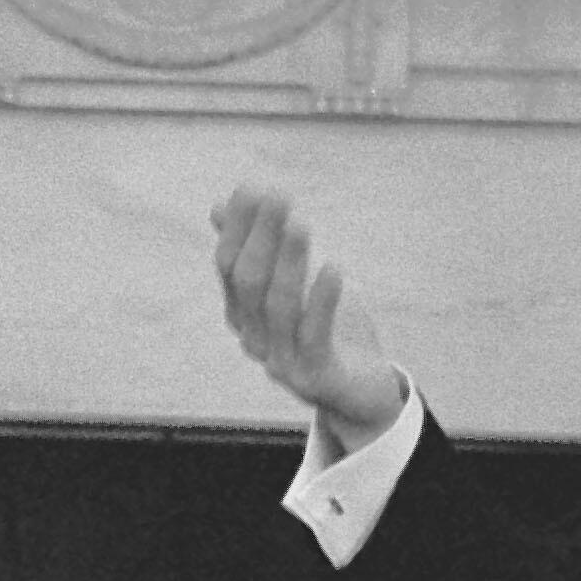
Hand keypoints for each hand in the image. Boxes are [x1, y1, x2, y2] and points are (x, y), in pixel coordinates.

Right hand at [212, 182, 410, 451]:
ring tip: (301, 223)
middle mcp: (253, 339)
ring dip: (289, 262)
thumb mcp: (294, 283)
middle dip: (261, 236)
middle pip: (249, 282)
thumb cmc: (328, 330)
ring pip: (278, 308)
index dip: (238, 227)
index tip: (251, 188)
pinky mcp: (314, 378)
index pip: (229, 265)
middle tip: (278, 195)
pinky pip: (315, 337)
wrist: (361, 392)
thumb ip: (261, 248)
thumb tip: (219, 205)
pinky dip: (322, 301)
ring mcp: (281, 362)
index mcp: (243, 315)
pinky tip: (333, 267)